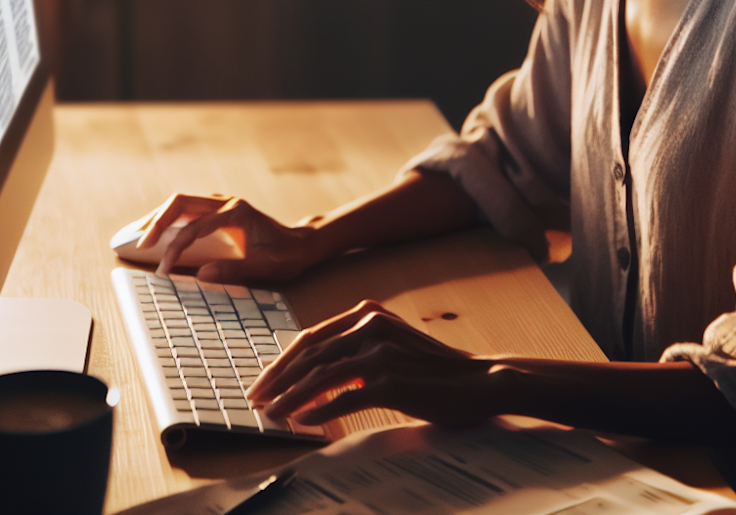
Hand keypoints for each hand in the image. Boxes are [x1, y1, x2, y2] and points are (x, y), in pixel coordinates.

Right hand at [138, 192, 319, 282]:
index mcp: (237, 212)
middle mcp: (226, 203)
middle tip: (136, 245)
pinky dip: (168, 220)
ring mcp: (221, 204)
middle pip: (181, 202)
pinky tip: (154, 233)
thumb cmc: (286, 256)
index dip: (176, 247)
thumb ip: (234, 270)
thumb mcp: (265, 267)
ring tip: (134, 236)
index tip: (164, 269)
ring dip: (158, 218)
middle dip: (156, 222)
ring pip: (180, 203)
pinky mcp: (218, 212)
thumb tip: (201, 276)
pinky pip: (186, 211)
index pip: (195, 226)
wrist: (302, 244)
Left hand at [247, 300, 508, 425]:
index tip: (264, 382)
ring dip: (292, 397)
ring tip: (273, 415)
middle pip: (310, 353)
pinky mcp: (391, 379)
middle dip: (278, 379)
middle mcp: (371, 324)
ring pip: (321, 375)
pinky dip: (319, 410)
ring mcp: (381, 351)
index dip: (284, 361)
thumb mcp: (392, 346)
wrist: (479, 380)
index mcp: (368, 313)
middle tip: (257, 400)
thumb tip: (313, 376)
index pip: (312, 337)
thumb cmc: (434, 369)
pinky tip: (304, 423)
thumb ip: (357, 350)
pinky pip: (344, 396)